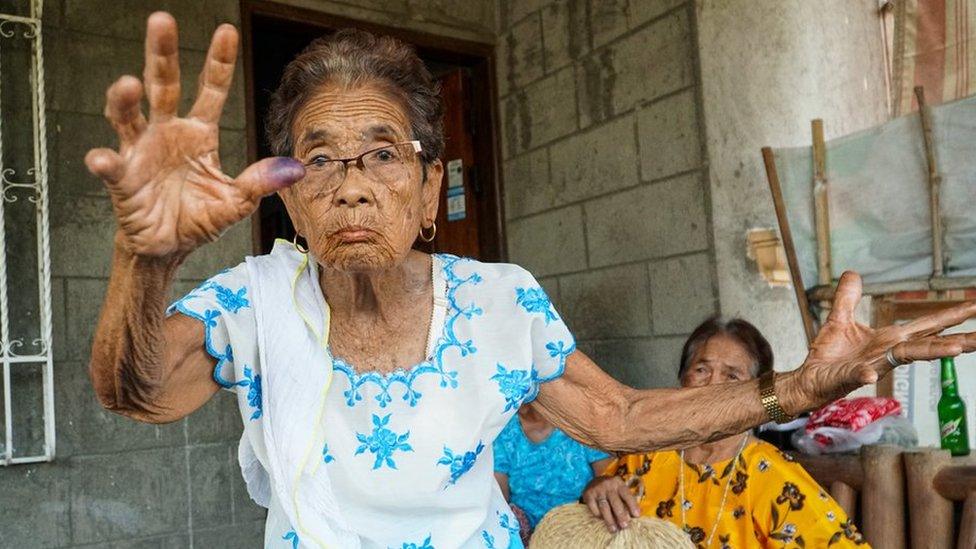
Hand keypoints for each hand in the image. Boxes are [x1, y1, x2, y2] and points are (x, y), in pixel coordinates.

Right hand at [84, 12, 303, 257]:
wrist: (167, 247)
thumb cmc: (199, 218)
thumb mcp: (237, 202)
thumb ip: (261, 183)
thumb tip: (296, 169)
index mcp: (198, 133)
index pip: (210, 90)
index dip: (218, 62)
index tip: (226, 31)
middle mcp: (167, 133)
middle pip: (163, 85)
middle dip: (162, 54)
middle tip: (162, 21)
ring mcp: (141, 151)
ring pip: (128, 115)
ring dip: (125, 99)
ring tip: (129, 84)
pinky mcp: (122, 178)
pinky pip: (111, 166)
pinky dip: (105, 162)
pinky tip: (103, 159)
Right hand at [581, 475, 639, 532]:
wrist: (594, 481)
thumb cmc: (611, 489)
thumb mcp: (620, 490)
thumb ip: (627, 501)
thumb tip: (635, 515)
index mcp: (618, 483)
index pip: (626, 494)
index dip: (632, 505)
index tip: (636, 516)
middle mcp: (608, 485)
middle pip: (615, 502)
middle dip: (620, 515)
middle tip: (624, 526)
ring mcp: (597, 490)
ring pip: (604, 507)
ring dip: (610, 520)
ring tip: (614, 529)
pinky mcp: (588, 495)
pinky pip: (594, 508)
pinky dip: (599, 515)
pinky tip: (602, 519)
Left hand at [794, 271, 975, 408]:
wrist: (808, 379)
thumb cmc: (828, 356)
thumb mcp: (838, 319)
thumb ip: (847, 298)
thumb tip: (853, 273)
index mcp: (889, 339)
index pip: (927, 325)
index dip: (951, 315)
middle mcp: (888, 353)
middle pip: (930, 343)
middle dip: (959, 339)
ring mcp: (873, 366)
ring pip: (907, 357)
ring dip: (932, 351)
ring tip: (957, 348)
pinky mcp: (852, 377)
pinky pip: (861, 375)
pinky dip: (867, 374)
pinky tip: (871, 374)